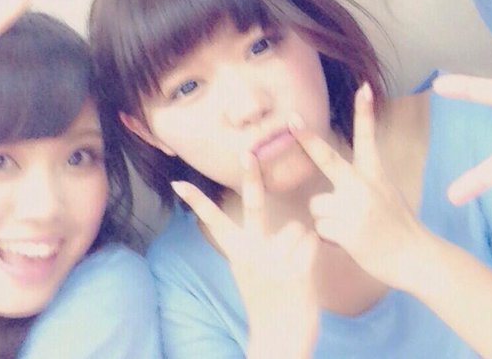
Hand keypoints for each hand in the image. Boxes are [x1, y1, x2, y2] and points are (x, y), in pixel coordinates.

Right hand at [171, 154, 318, 358]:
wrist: (278, 341)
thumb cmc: (267, 302)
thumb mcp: (248, 273)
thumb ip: (250, 245)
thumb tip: (251, 218)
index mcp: (237, 254)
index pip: (214, 222)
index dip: (196, 202)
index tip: (178, 183)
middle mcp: (251, 254)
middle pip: (253, 206)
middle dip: (251, 176)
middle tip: (248, 151)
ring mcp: (273, 262)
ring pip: (297, 226)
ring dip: (301, 241)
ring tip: (295, 265)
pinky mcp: (296, 271)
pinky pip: (311, 241)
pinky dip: (313, 250)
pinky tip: (305, 271)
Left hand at [290, 83, 429, 290]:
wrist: (415, 257)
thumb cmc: (398, 224)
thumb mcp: (386, 191)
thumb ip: (362, 180)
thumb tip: (337, 176)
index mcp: (375, 174)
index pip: (368, 138)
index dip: (365, 113)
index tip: (362, 89)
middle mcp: (364, 186)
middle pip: (328, 159)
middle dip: (308, 139)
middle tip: (292, 119)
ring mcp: (356, 208)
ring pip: (317, 205)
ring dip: (326, 218)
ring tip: (349, 227)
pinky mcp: (348, 231)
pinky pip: (320, 228)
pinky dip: (329, 238)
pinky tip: (349, 241)